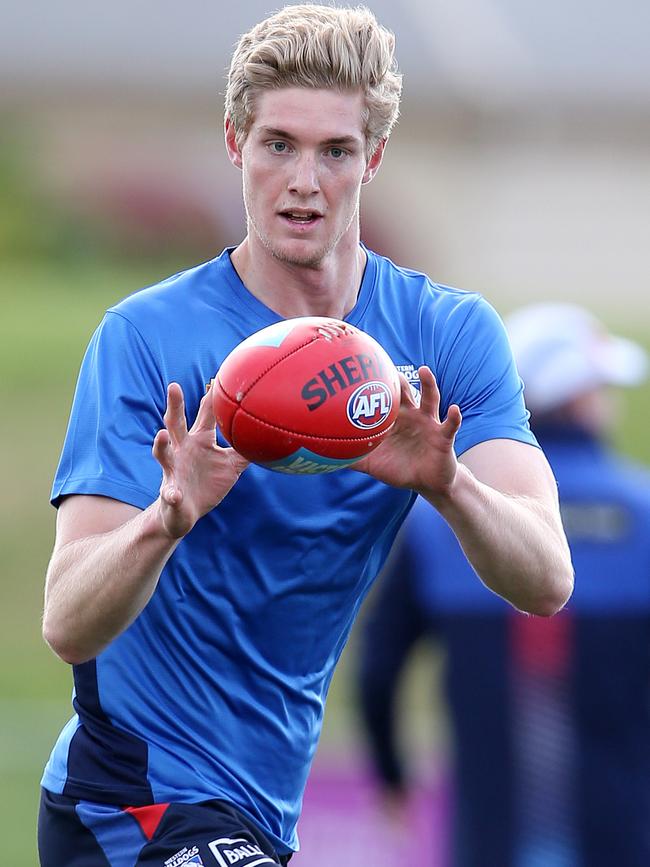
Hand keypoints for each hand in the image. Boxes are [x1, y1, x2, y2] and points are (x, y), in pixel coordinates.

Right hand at [152, 383, 248, 537]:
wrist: (184, 513)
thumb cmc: (207, 484)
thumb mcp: (230, 466)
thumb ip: (246, 451)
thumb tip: (271, 439)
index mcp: (199, 440)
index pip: (205, 415)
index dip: (211, 398)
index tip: (216, 379)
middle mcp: (182, 449)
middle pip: (176, 423)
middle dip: (175, 405)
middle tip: (174, 386)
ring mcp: (173, 469)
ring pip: (163, 453)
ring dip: (161, 444)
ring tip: (161, 436)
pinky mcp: (170, 492)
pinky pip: (170, 493)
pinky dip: (172, 493)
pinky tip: (174, 494)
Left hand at [352, 366, 461, 497]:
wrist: (428, 483)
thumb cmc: (401, 469)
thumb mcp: (375, 465)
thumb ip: (354, 459)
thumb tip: (326, 458)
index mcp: (395, 420)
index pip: (384, 398)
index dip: (374, 385)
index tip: (361, 370)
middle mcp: (412, 416)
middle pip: (405, 392)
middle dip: (396, 379)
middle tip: (386, 365)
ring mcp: (429, 423)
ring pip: (430, 399)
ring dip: (428, 384)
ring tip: (424, 370)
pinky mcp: (444, 436)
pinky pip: (450, 425)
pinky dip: (454, 417)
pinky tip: (454, 409)